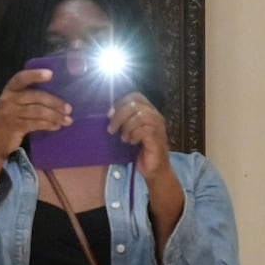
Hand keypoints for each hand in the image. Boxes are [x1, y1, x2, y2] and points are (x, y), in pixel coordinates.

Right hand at [0, 67, 72, 161]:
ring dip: (55, 116)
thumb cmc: (9, 121)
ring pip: (38, 111)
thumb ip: (28, 98)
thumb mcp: (14, 105)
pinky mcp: (14, 127)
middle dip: (55, 102)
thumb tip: (56, 94)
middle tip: (69, 109)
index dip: (35, 75)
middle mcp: (8, 100)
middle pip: (36, 96)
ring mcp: (10, 114)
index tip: (51, 74)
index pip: (20, 78)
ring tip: (67, 120)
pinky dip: (49, 125)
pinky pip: (36, 123)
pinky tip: (57, 126)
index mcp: (9, 91)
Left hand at [108, 91, 182, 253]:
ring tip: (123, 138)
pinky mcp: (157, 137)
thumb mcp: (128, 133)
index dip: (120, 102)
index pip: (135, 95)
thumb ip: (122, 122)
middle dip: (119, 115)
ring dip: (126, 126)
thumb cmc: (140, 151)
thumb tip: (106, 115)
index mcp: (148, 111)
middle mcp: (155, 115)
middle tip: (111, 129)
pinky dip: (133, 135)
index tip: (109, 114)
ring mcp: (158, 126)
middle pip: (135, 104)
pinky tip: (130, 143)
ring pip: (139, 115)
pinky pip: (144, 129)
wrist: (153, 169)